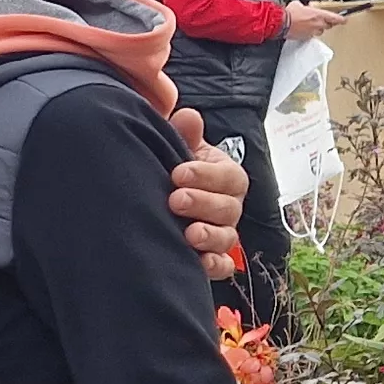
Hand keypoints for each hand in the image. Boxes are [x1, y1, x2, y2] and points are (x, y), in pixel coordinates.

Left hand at [167, 131, 247, 281]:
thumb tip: (187, 116)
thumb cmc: (170, 171)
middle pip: (229, 208)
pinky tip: (198, 263)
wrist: (154, 200)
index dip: (206, 175)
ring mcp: (222, 233)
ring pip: (227, 237)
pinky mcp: (211, 258)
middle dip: (204, 203)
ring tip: (187, 233)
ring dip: (209, 235)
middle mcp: (227, 206)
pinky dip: (213, 266)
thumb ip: (182, 134)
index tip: (178, 173)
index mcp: (223, 177)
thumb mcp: (175, 148)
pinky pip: (221, 266)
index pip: (228, 176)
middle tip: (175, 200)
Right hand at [282, 3, 345, 43]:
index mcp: (319, 15)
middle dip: (326, 23)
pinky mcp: (306, 38)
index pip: (335, 18)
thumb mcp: (298, 4)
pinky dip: (308, 33)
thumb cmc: (290, 13)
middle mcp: (318, 24)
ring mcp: (312, 32)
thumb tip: (301, 7)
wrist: (282, 23)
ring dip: (317, 29)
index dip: (341, 20)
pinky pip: (310, 36)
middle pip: (328, 26)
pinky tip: (303, 30)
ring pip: (320, 32)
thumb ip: (303, 6)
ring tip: (311, 25)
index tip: (344, 20)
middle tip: (322, 20)